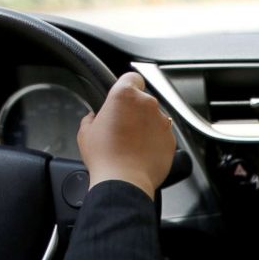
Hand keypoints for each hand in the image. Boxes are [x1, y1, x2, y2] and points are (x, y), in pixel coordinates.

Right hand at [76, 71, 174, 195]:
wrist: (124, 182)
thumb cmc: (105, 157)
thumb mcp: (86, 132)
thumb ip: (92, 118)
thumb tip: (94, 117)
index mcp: (125, 94)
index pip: (132, 77)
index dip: (128, 86)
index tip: (124, 97)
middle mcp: (147, 104)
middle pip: (143, 100)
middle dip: (135, 111)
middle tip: (123, 127)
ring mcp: (162, 122)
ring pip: (155, 118)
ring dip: (146, 126)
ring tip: (133, 143)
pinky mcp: (171, 140)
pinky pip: (162, 135)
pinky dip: (155, 141)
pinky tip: (143, 152)